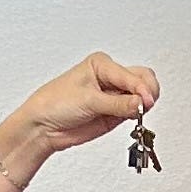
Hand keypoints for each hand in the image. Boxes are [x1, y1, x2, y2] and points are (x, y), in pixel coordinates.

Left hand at [11, 52, 159, 159]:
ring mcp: (114, 96)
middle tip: (145, 106)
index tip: (145, 102)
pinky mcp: (116, 113)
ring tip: (138, 114)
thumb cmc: (53, 103)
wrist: (42, 127)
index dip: (141, 88)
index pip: (131, 74)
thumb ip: (118, 103)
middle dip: (148, 92)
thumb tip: (141, 103)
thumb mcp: (87, 100)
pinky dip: (140, 115)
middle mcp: (110, 78)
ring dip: (145, 104)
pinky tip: (135, 119)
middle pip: (143, 79)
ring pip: (143, 95)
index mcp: (101, 65)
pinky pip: (136, 111)